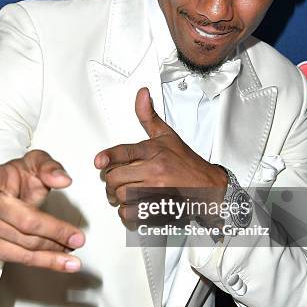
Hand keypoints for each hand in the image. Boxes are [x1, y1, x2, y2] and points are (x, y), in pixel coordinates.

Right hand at [0, 149, 84, 271]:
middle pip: (23, 220)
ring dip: (52, 252)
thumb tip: (64, 180)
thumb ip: (50, 167)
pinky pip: (20, 258)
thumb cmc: (18, 179)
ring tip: (75, 255)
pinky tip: (64, 262)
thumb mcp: (34, 164)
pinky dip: (45, 262)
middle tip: (78, 237)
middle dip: (53, 231)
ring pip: (23, 244)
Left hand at [94, 87, 227, 220]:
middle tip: (113, 183)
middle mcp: (155, 169)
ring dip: (117, 197)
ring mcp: (157, 189)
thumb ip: (148, 116)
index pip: (125, 152)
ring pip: (122, 195)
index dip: (108, 157)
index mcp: (154, 150)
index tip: (98, 161)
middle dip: (110, 182)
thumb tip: (141, 93)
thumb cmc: (186, 161)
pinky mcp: (159, 206)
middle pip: (116, 177)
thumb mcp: (167, 135)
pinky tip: (131, 206)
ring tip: (121, 194)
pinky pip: (131, 212)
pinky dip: (126, 212)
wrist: (208, 185)